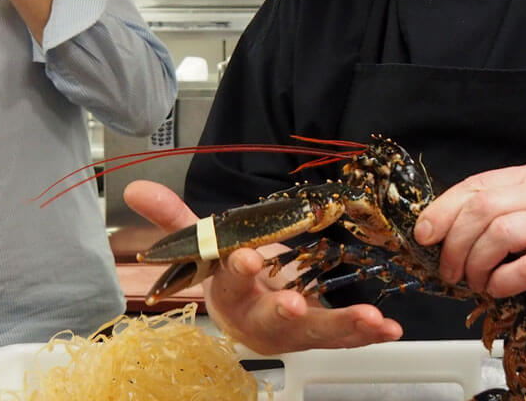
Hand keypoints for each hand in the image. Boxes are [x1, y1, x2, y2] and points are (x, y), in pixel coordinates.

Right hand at [123, 180, 402, 353]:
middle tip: (295, 303)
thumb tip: (135, 188)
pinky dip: (369, 334)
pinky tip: (391, 328)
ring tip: (371, 318)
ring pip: (316, 333)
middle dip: (284, 312)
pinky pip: (345, 338)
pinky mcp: (320, 336)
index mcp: (229, 294)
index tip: (247, 257)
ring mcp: (293, 331)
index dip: (236, 269)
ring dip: (343, 326)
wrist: (242, 315)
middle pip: (270, 319)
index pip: (228, 281)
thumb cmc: (227, 274)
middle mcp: (259, 319)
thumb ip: (176, 219)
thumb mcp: (204, 245)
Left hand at [413, 164, 525, 323]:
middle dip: (455, 244)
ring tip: (476, 282)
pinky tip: (499, 288)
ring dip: (477, 264)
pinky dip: (500, 282)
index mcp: (524, 179)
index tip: (423, 236)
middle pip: (483, 209)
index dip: (442, 212)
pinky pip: (523, 268)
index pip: (474, 187)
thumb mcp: (509, 224)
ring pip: (500, 233)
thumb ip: (476, 220)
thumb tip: (427, 231)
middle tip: (450, 271)